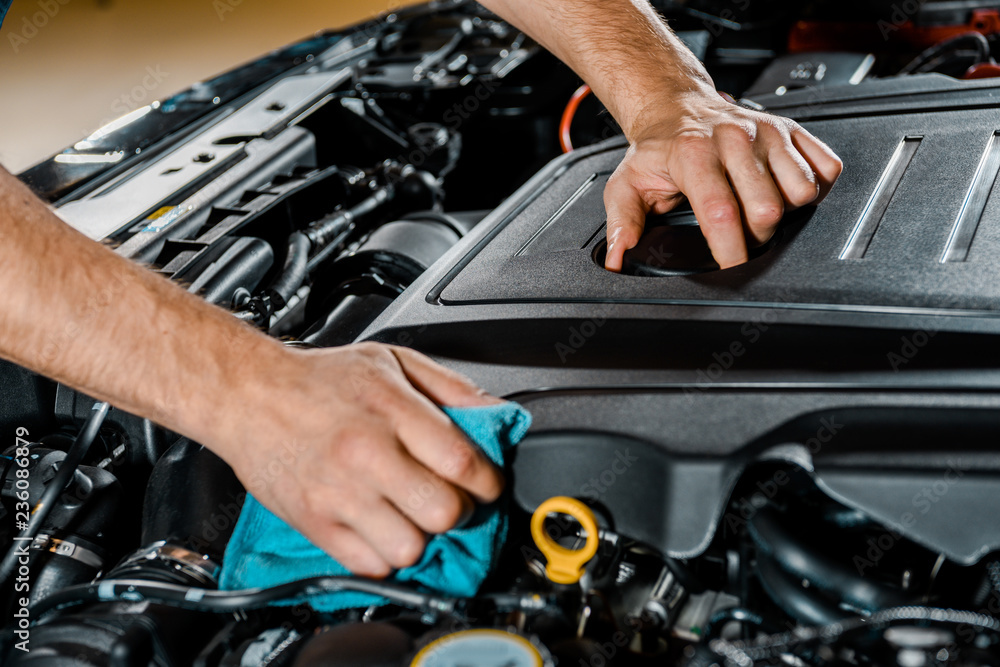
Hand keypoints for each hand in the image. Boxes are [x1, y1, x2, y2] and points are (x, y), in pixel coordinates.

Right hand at [206, 342, 503, 577]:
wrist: (247, 393)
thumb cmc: (320, 379)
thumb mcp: (392, 361)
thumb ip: (450, 387)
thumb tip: (497, 415)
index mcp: (390, 410)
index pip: (463, 463)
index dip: (487, 480)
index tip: (485, 483)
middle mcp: (366, 454)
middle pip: (444, 512)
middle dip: (458, 509)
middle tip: (448, 498)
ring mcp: (338, 494)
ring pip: (411, 548)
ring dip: (421, 536)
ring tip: (412, 515)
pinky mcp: (315, 523)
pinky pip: (370, 564)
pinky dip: (384, 554)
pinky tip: (383, 527)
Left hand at [603, 91, 842, 270]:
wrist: (677, 106)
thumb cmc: (657, 150)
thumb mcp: (627, 185)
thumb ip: (623, 224)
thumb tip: (620, 258)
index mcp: (693, 153)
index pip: (722, 211)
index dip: (732, 249)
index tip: (731, 268)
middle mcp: (734, 137)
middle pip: (767, 209)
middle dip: (756, 236)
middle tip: (738, 232)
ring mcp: (767, 131)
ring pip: (801, 191)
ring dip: (784, 212)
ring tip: (756, 208)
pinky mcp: (792, 129)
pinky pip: (826, 169)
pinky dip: (812, 189)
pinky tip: (782, 190)